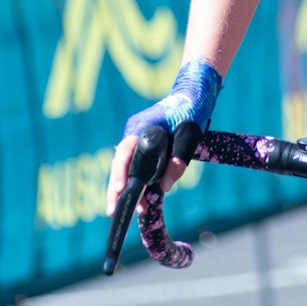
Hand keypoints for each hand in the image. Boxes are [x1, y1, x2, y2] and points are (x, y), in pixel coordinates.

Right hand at [105, 58, 221, 215]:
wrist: (193, 94)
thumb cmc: (192, 110)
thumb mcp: (190, 134)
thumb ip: (179, 158)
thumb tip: (166, 186)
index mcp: (142, 127)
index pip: (125, 152)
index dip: (121, 172)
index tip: (120, 190)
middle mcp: (134, 132)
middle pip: (120, 163)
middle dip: (115, 188)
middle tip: (113, 211)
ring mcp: (137, 138)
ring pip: (126, 166)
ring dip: (127, 188)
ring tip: (127, 211)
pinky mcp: (144, 144)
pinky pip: (136, 164)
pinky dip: (137, 181)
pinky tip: (140, 199)